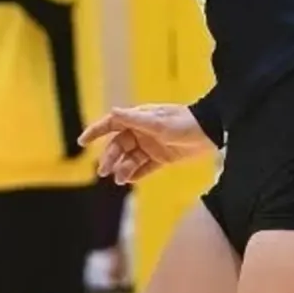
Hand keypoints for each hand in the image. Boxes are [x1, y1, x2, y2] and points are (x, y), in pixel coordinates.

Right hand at [79, 104, 211, 186]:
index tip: (82, 142)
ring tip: (120, 179)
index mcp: (138, 119)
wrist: (210, 132)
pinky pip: (144, 167)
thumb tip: (112, 111)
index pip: (112, 124)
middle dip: (110, 157)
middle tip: (104, 171)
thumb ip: (134, 119)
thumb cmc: (184, 122)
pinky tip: (129, 181)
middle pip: (119, 145)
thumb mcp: (158, 122)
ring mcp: (151, 145)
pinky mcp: (162, 158)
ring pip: (130, 158)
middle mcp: (142, 132)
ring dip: (123, 168)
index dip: (96, 131)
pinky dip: (136, 174)